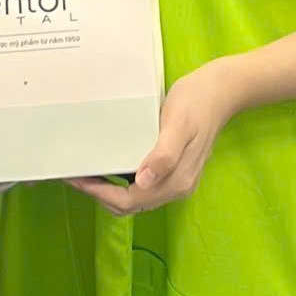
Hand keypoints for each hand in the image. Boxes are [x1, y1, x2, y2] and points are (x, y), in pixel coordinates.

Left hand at [70, 60, 242, 215]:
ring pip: (134, 199)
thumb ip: (163, 155)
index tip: (77, 179)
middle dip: (99, 195)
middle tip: (74, 176)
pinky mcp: (174, 172)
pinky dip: (121, 183)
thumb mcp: (178, 124)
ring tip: (86, 173)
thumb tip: (143, 181)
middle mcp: (176, 187)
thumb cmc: (197, 102)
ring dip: (108, 191)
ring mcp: (176, 181)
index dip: (100, 193)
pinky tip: (109, 167)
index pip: (129, 200)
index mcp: (176, 181)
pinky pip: (142, 188)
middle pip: (129, 205)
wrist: (221, 91)